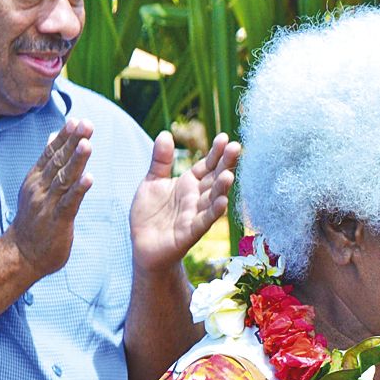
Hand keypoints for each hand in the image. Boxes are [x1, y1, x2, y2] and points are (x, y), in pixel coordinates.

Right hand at [6, 119, 92, 275]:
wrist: (23, 253)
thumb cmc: (35, 220)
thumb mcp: (38, 188)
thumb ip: (47, 165)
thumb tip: (52, 138)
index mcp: (37, 179)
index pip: (52, 153)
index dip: (64, 136)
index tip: (76, 120)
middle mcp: (40, 187)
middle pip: (58, 161)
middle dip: (72, 141)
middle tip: (86, 124)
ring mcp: (47, 203)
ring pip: (64, 178)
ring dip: (76, 160)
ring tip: (87, 144)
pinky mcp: (57, 220)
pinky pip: (70, 203)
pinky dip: (79, 190)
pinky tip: (89, 178)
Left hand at [130, 131, 239, 273]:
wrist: (143, 245)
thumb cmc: (150, 214)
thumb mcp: (152, 181)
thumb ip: (160, 160)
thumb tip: (166, 133)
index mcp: (188, 184)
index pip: (206, 165)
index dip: (215, 153)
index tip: (224, 138)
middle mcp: (196, 198)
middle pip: (214, 179)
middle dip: (225, 165)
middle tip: (236, 148)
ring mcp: (196, 214)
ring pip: (213, 199)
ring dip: (222, 189)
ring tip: (229, 176)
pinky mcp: (190, 232)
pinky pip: (204, 221)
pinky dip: (213, 213)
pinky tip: (223, 203)